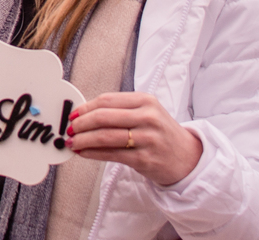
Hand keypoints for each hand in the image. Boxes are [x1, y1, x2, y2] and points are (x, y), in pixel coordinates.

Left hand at [67, 92, 201, 186]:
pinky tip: (83, 153)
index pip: (107, 100)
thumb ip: (120, 110)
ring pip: (105, 136)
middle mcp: (148, 117)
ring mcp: (147, 138)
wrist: (188, 157)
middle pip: (103, 117)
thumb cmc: (161, 133)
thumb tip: (85, 114)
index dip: (86, 108)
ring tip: (72, 142)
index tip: (73, 114)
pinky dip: (93, 153)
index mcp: (145, 100)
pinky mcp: (145, 158)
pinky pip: (112, 154)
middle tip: (69, 129)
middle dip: (81, 124)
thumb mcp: (147, 113)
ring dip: (84, 140)